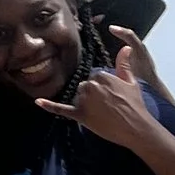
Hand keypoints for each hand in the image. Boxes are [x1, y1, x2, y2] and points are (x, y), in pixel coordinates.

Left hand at [38, 34, 159, 152]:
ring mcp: (83, 100)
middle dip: (93, 95)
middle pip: (84, 87)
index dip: (102, 88)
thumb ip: (124, 63)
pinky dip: (49, 106)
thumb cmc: (135, 104)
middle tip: (108, 106)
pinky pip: (61, 109)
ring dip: (85, 103)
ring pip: (77, 97)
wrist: (136, 128)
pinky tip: (38, 102)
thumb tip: (125, 47)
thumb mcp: (131, 81)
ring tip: (102, 113)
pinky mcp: (79, 114)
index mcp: (100, 75)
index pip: (93, 78)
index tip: (113, 96)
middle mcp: (89, 85)